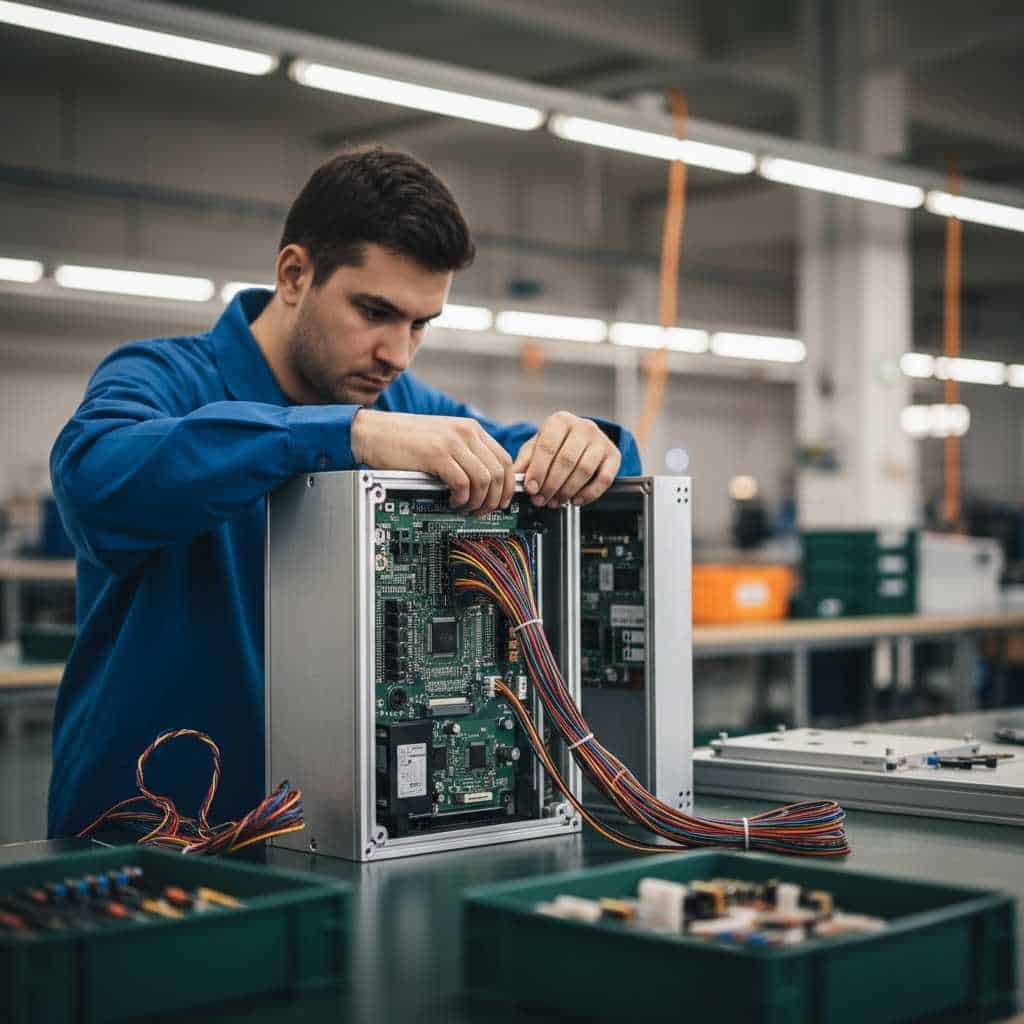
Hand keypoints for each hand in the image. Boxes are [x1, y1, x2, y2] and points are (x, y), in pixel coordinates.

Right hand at [351, 410, 514, 513]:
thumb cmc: (404, 441)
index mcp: (471, 429)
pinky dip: (462, 498)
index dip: (508, 485)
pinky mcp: (437, 454)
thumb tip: (487, 484)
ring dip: (478, 501)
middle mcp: (466, 432)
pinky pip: (463, 483)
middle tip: (482, 512)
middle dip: (495, 499)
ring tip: (465, 508)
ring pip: (485, 480)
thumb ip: (465, 454)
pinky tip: (452, 502)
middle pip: (499, 472)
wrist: (373, 432)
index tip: (502, 502)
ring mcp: (452, 442)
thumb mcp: (443, 440)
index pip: (504, 459)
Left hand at [512, 412, 620, 507]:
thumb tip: (514, 480)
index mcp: (560, 421)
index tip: (531, 488)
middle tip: (542, 499)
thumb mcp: (536, 447)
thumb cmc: (556, 444)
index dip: (538, 470)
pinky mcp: (614, 456)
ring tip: (557, 501)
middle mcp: (583, 427)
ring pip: (584, 470)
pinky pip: (604, 479)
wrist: (583, 440)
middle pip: (566, 460)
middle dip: (552, 485)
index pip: (548, 446)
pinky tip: (575, 500)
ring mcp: (601, 441)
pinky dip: (589, 494)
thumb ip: (525, 462)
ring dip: (568, 491)